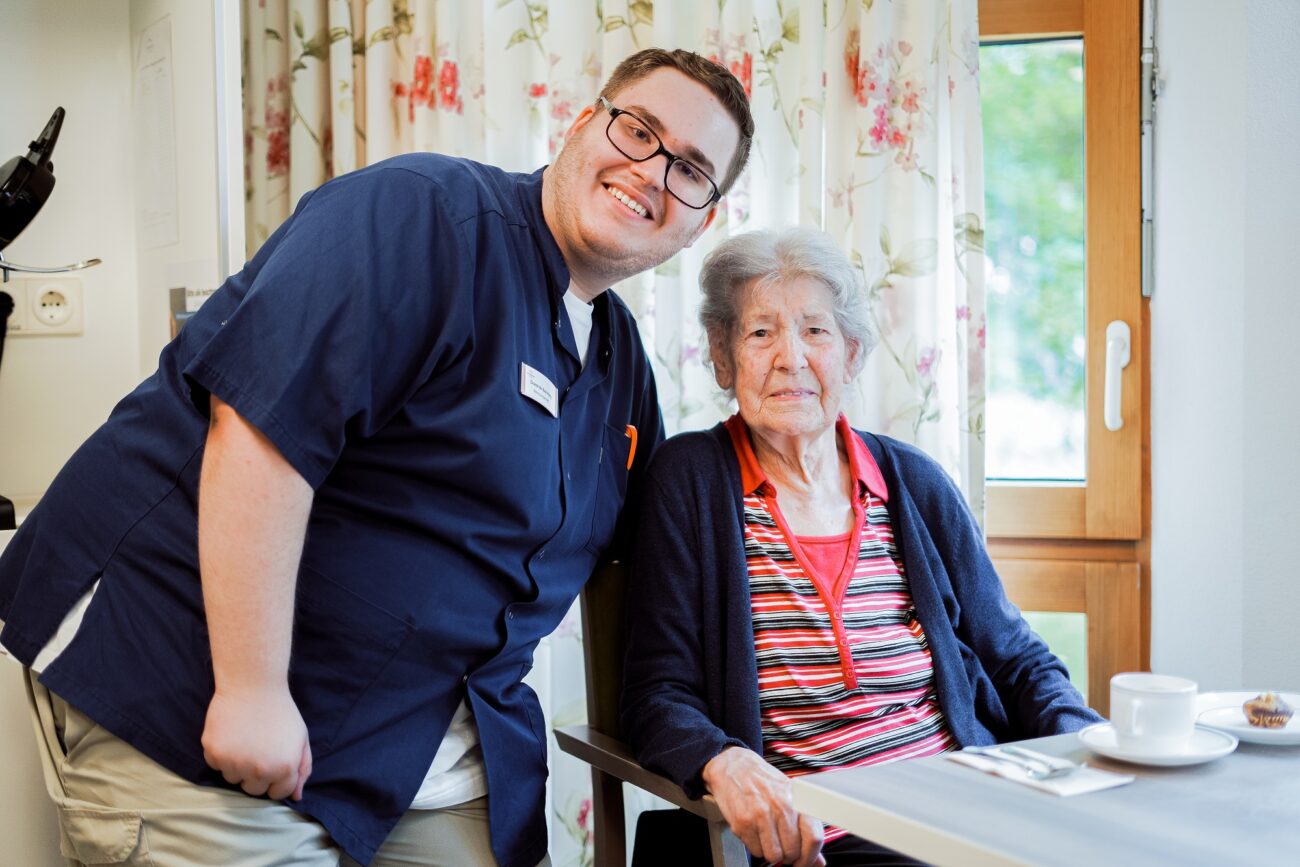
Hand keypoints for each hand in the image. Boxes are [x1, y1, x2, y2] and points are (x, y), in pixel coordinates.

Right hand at [201, 684, 311, 800]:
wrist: (253, 685)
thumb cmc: (280, 711)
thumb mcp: (301, 739)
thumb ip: (301, 769)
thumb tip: (296, 796)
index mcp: (284, 768)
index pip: (277, 794)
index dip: (277, 779)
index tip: (274, 763)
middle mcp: (258, 770)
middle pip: (254, 790)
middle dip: (257, 776)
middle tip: (258, 750)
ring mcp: (234, 763)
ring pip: (233, 779)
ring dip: (238, 766)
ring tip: (245, 739)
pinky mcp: (214, 753)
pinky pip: (216, 766)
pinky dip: (221, 754)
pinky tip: (232, 734)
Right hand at [701, 746, 824, 866]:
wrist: (734, 765)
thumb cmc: (764, 781)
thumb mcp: (789, 797)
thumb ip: (805, 829)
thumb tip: (818, 861)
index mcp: (797, 799)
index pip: (813, 837)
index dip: (810, 857)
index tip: (803, 861)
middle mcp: (781, 806)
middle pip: (793, 851)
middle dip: (788, 856)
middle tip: (782, 847)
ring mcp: (761, 814)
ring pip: (774, 855)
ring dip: (771, 852)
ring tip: (767, 838)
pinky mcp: (743, 821)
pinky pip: (755, 850)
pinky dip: (756, 846)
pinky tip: (754, 831)